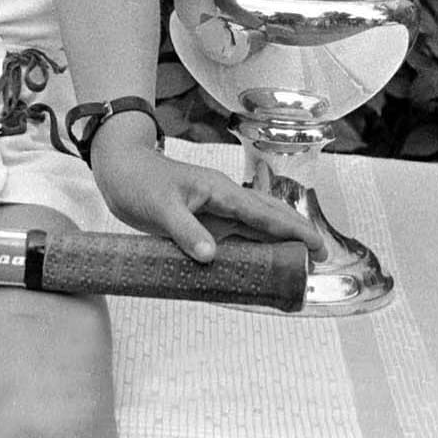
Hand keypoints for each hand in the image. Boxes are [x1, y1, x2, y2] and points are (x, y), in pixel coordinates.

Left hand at [91, 124, 327, 263]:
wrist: (118, 170)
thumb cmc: (138, 181)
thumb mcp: (160, 208)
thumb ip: (185, 231)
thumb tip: (210, 256)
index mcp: (220, 191)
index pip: (265, 214)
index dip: (293, 231)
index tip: (317, 247)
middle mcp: (223, 200)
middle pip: (269, 218)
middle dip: (296, 235)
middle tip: (318, 260)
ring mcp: (214, 210)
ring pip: (254, 229)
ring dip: (276, 245)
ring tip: (297, 267)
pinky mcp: (203, 221)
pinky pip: (234, 236)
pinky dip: (250, 250)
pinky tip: (258, 265)